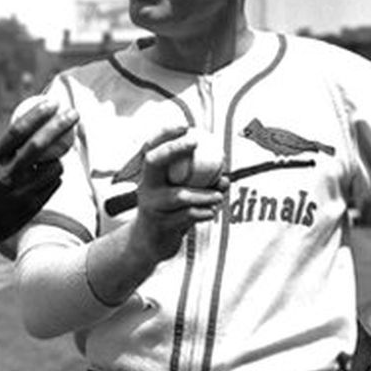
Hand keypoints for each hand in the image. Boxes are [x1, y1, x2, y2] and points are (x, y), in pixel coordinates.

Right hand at [0, 99, 77, 258]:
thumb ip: (3, 151)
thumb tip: (29, 130)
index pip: (17, 131)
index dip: (37, 114)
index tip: (53, 103)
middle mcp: (6, 176)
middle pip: (39, 145)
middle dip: (60, 126)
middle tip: (74, 114)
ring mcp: (20, 193)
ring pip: (53, 168)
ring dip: (59, 158)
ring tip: (56, 157)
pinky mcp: (31, 208)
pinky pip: (53, 185)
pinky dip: (54, 177)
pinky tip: (49, 176)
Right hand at [127, 127, 228, 262]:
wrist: (149, 243)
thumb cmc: (167, 211)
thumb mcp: (174, 192)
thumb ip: (195, 180)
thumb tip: (224, 168)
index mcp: (149, 177)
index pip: (151, 148)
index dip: (165, 134)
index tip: (184, 127)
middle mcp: (146, 188)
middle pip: (154, 161)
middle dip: (174, 148)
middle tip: (195, 142)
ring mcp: (151, 206)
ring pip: (180, 195)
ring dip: (205, 194)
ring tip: (219, 196)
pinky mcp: (160, 225)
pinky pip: (187, 215)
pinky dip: (203, 212)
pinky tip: (211, 212)